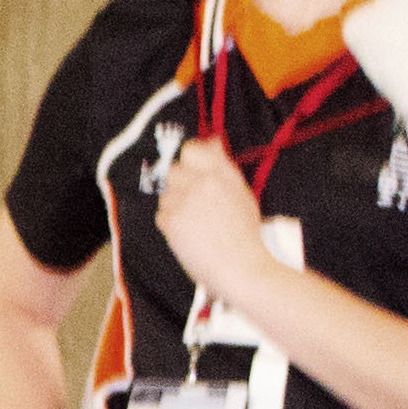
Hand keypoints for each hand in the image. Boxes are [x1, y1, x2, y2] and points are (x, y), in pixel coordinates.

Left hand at [154, 138, 267, 298]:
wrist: (240, 265)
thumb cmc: (245, 235)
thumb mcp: (242, 193)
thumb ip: (222, 168)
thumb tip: (210, 142)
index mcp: (222, 173)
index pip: (192, 150)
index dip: (188, 158)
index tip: (190, 167)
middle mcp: (202, 181)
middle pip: (173, 171)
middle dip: (179, 185)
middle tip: (192, 203)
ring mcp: (184, 199)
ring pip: (166, 194)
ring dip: (175, 205)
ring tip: (195, 223)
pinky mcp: (171, 218)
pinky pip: (162, 215)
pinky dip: (170, 224)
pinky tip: (189, 234)